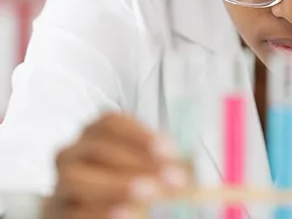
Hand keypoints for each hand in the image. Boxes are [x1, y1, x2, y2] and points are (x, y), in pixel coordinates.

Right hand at [46, 113, 189, 218]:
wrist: (100, 210)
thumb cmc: (126, 183)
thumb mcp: (148, 170)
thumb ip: (164, 165)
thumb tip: (191, 166)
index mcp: (94, 136)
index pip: (110, 123)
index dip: (140, 134)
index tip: (169, 149)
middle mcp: (72, 155)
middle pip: (97, 149)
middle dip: (137, 162)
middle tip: (170, 178)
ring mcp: (60, 185)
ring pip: (77, 178)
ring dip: (117, 185)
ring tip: (149, 195)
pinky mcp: (58, 213)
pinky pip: (73, 211)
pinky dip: (99, 212)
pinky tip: (126, 214)